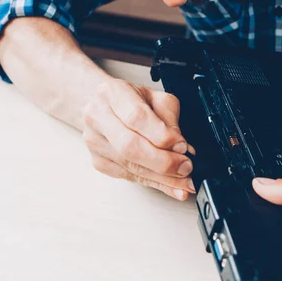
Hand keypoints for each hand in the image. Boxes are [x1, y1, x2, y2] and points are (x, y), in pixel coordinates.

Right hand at [83, 79, 194, 199]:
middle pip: (130, 146)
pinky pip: (131, 178)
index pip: (137, 118)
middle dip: (163, 161)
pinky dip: (156, 184)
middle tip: (185, 167)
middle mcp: (98, 117)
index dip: (162, 136)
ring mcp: (96, 142)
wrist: (103, 105)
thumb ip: (170, 120)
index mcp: (112, 93)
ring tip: (185, 182)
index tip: (182, 146)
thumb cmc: (131, 99)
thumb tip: (182, 149)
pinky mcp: (99, 162)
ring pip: (131, 166)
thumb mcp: (156, 98)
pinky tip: (172, 187)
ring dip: (163, 178)